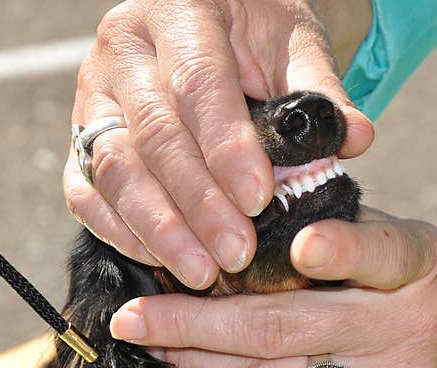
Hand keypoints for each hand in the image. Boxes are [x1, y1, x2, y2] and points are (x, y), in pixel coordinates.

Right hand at [65, 0, 373, 288]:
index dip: (227, 148)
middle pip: (154, 134)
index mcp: (179, 10)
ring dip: (157, 228)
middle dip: (197, 204)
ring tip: (202, 271)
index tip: (258, 201)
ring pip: (112, 168)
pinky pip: (85, 189)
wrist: (209, 22)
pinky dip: (119, 230)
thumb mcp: (295, 44)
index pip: (198, 83)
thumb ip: (321, 91)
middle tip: (236, 253)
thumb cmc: (255, 33)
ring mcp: (94, 94)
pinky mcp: (81, 136)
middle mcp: (124, 49)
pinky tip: (159, 258)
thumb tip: (355, 138)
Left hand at [108, 207, 436, 367]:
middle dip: (192, 324)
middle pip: (282, 329)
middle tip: (132, 318)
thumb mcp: (421, 247)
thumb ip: (350, 242)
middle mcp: (405, 331)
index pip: (372, 251)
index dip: (327, 250)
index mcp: (420, 267)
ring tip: (158, 352)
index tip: (278, 249)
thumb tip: (248, 241)